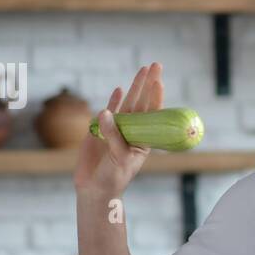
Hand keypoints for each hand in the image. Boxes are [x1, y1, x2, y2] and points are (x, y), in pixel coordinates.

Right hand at [73, 62, 164, 195]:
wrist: (95, 189)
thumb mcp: (118, 157)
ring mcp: (116, 130)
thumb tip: (106, 112)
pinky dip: (113, 101)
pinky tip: (119, 89)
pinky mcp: (99, 131)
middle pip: (141, 102)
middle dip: (148, 84)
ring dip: (134, 87)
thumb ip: (113, 135)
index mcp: (143, 138)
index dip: (155, 97)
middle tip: (155, 65)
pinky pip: (107, 113)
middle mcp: (132, 131)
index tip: (159, 81)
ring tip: (143, 70)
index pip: (151, 113)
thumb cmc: (113, 177)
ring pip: (126, 104)